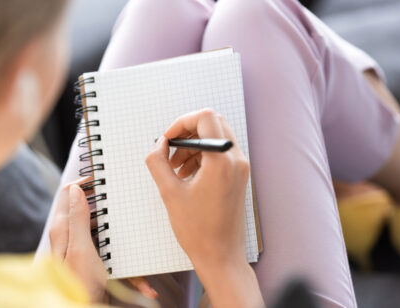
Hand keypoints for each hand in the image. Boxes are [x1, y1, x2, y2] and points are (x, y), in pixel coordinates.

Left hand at [49, 178, 157, 302]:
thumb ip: (78, 218)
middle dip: (112, 209)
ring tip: (143, 240)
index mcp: (64, 228)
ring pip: (109, 236)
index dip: (85, 182)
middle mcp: (72, 236)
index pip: (69, 192)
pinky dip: (132, 273)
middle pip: (92, 210)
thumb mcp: (80, 248)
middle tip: (129, 202)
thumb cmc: (78, 284)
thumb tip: (75, 189)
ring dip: (126, 242)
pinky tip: (146, 287)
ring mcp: (84, 251)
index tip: (106, 179)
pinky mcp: (96, 265)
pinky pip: (116, 260)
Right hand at [145, 108, 249, 268]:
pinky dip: (202, 155)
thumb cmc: (197, 230)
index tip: (167, 139)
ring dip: (193, 145)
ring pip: (216, 137)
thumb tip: (159, 144)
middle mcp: (236, 159)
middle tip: (171, 150)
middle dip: (188, 132)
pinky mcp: (239, 176)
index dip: (181, 122)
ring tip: (176, 168)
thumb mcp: (169, 193)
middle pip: (213, 123)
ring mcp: (240, 168)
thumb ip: (158, 162)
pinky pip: (220, 153)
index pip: (204, 117)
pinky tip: (187, 175)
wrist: (221, 256)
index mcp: (221, 160)